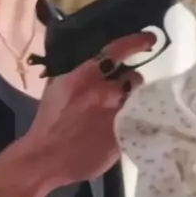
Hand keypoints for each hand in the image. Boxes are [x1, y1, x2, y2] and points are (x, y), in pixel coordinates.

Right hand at [26, 32, 153, 183]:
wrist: (45, 158)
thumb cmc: (48, 122)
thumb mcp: (56, 87)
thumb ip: (77, 73)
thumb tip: (94, 62)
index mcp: (85, 77)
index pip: (117, 51)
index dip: (137, 42)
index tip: (150, 39)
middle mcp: (105, 93)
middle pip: (134, 78)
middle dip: (129, 82)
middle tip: (120, 90)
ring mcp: (117, 116)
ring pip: (137, 100)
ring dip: (131, 102)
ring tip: (120, 110)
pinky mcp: (123, 136)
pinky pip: (134, 123)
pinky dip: (129, 122)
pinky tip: (118, 128)